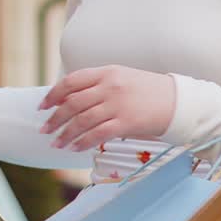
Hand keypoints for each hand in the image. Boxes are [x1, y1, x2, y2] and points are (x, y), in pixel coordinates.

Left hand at [38, 65, 175, 150]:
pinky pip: (97, 134)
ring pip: (81, 120)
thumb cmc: (150, 91)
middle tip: (45, 130)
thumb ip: (99, 85)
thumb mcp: (123, 78)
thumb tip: (73, 100)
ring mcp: (117, 104)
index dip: (53, 94)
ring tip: (57, 143)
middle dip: (55, 118)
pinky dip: (82, 142)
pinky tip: (75, 148)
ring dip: (65, 134)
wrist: (178, 102)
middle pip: (72, 103)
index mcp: (107, 72)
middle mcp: (110, 86)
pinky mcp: (125, 122)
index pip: (71, 81)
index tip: (43, 106)